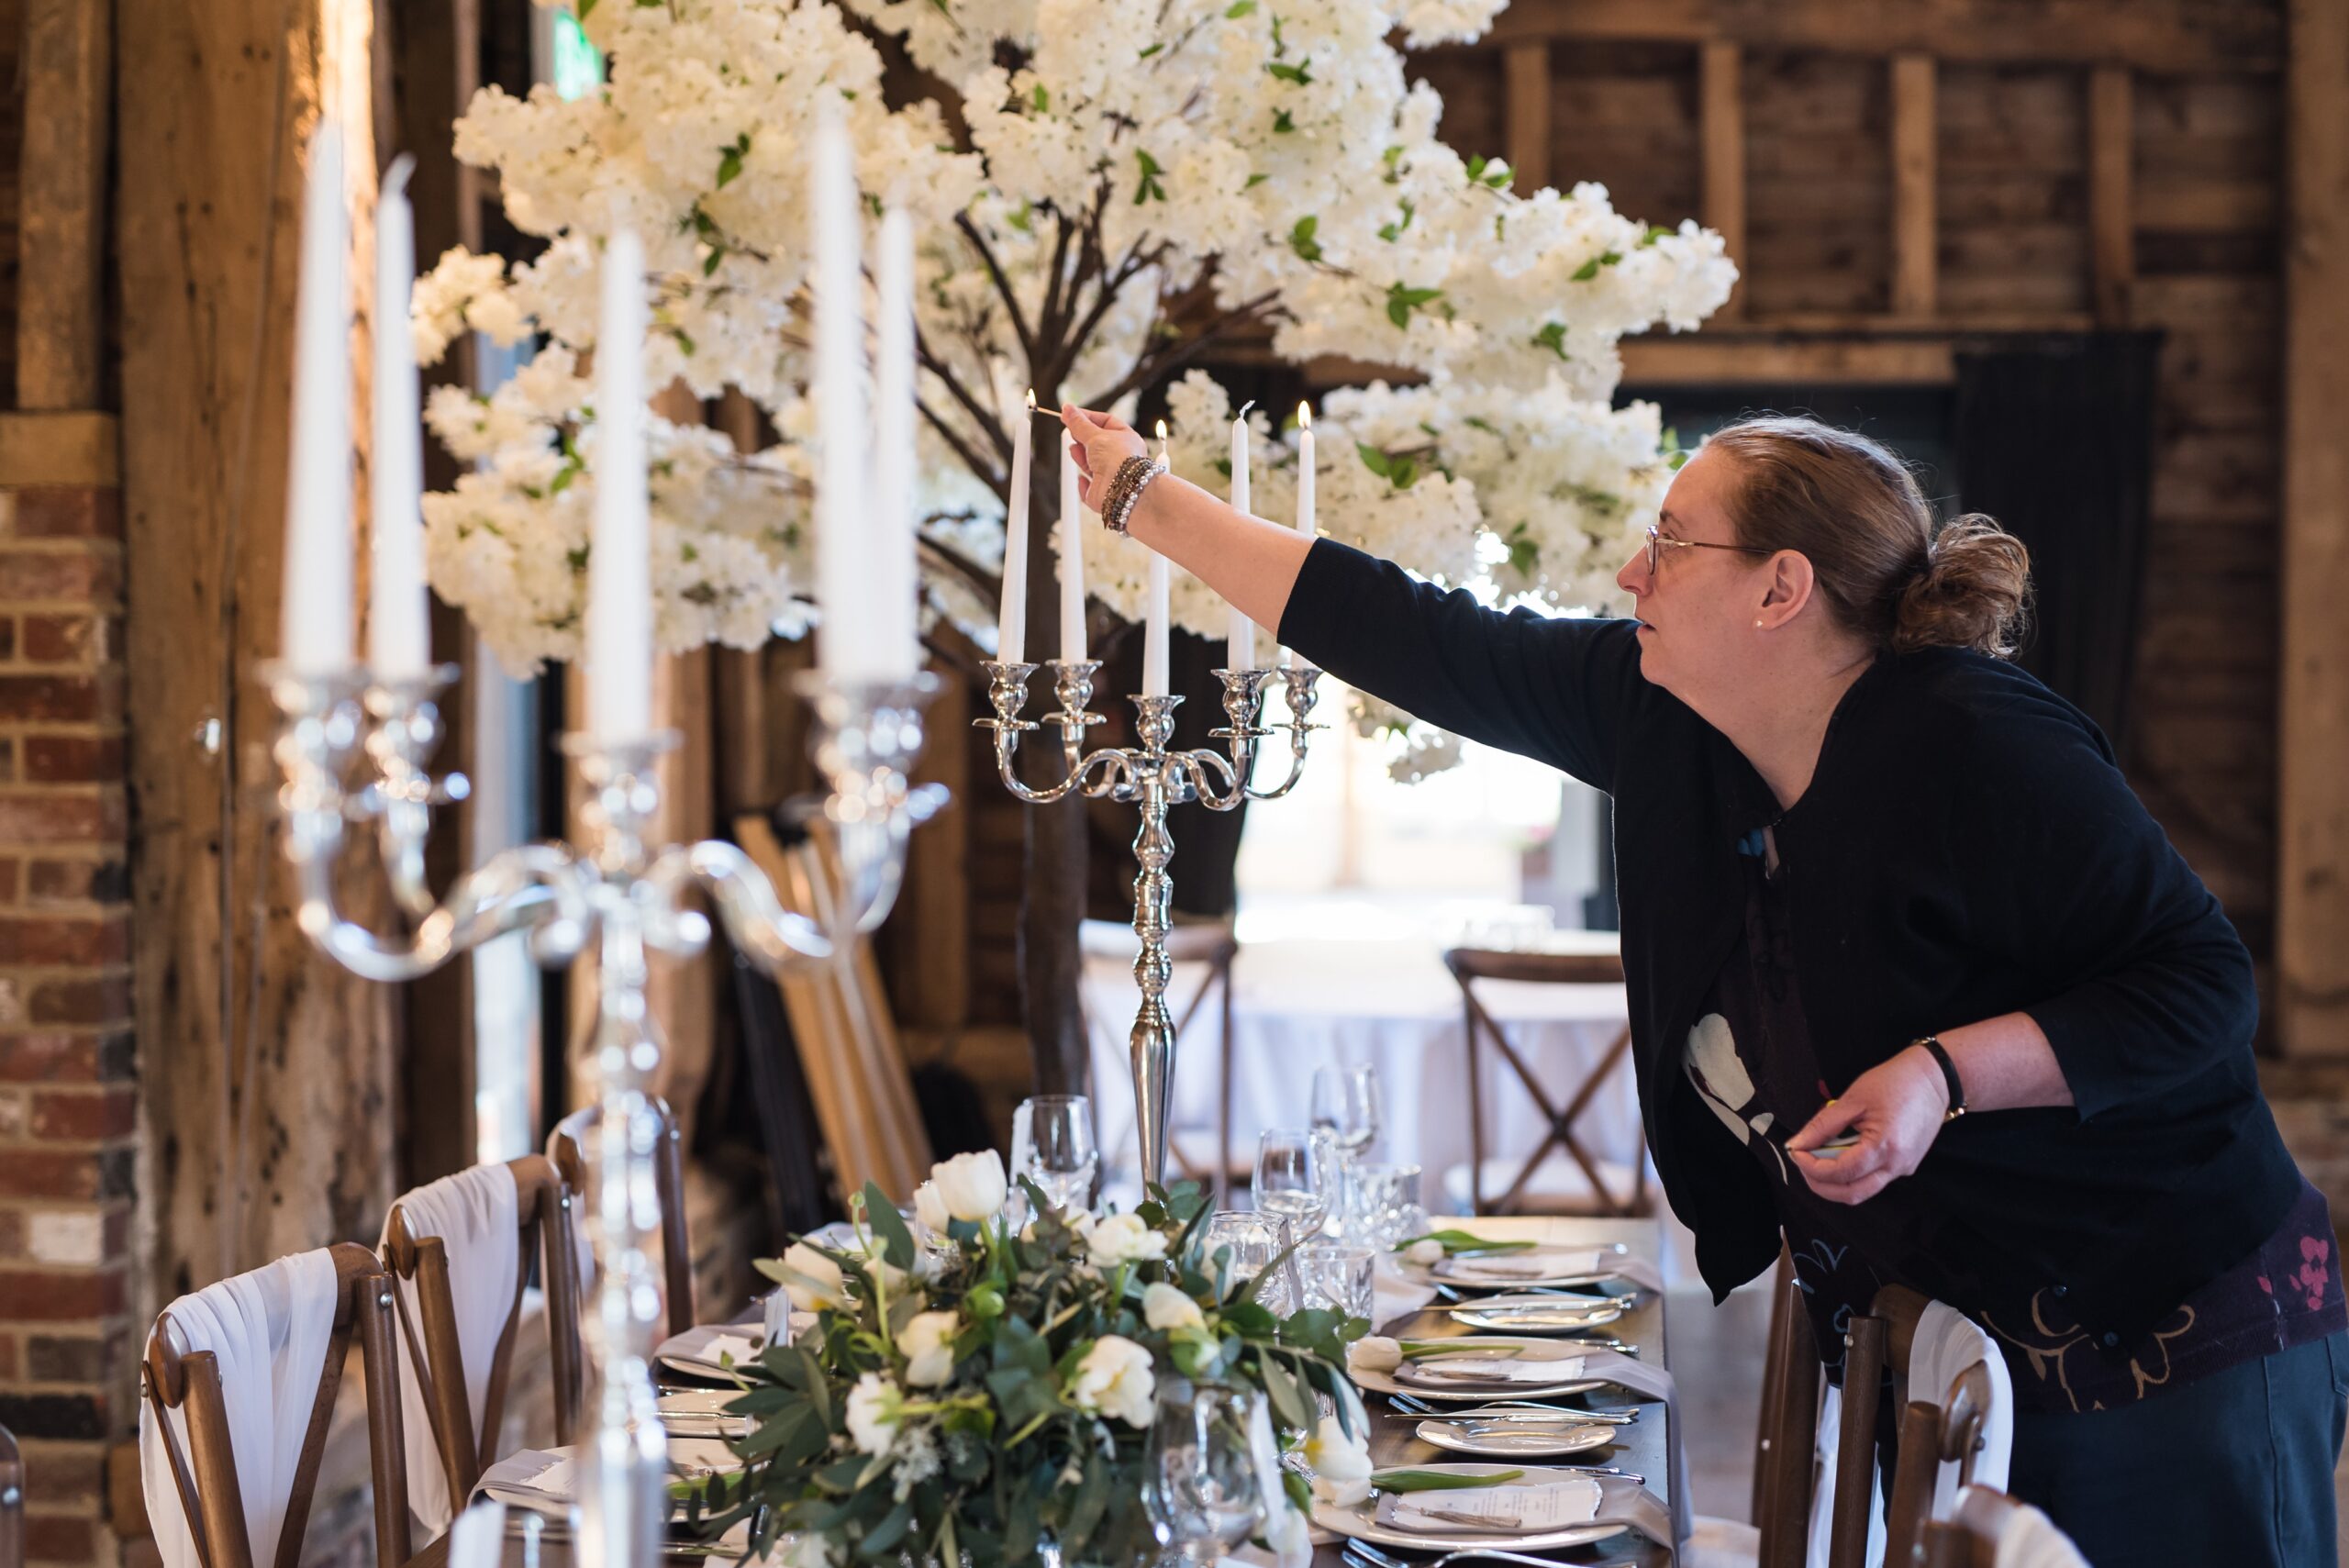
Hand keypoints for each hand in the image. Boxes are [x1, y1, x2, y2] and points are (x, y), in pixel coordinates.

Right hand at [1059, 402, 1145, 511]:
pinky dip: (1083, 483)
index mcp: (1126, 439)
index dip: (1088, 418)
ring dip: (1080, 456)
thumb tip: (1067, 409)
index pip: (1106, 422)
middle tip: (1070, 432)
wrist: (1123, 490)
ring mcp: (1111, 475)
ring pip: (1090, 464)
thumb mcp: (1095, 435)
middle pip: (1097, 443)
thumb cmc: (1119, 460)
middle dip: (1082, 438)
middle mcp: (1120, 457)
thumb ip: (1079, 423)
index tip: (1071, 415)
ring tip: (1074, 449)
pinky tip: (1082, 478)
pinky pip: (1088, 487)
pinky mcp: (1101, 493)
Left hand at [1785, 1044, 1951, 1203]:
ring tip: (1818, 1158)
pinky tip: (1841, 1152)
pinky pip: (1874, 1179)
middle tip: (1802, 1162)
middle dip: (1820, 1184)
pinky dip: (1852, 1173)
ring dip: (1836, 1181)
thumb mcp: (1853, 1099)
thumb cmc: (1896, 1082)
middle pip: (1851, 1193)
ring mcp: (1904, 1168)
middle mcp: (1898, 1165)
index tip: (1796, 1152)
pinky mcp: (1906, 1165)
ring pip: (1862, 1190)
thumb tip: (1798, 1143)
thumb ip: (1823, 1126)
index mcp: (1885, 1147)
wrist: (1935, 1079)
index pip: (1840, 1173)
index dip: (1812, 1167)